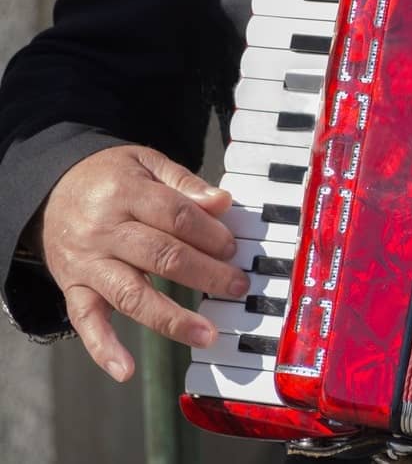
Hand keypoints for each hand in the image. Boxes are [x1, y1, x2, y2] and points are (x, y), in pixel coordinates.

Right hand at [37, 145, 247, 381]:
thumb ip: (184, 183)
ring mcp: (88, 263)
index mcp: (125, 193)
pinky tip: (125, 370)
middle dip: (206, 274)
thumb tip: (223, 202)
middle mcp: (104, 230)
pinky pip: (86, 320)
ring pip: (132, 294)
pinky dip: (103, 348)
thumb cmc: (110, 177)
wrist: (51, 190)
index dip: (209, 233)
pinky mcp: (74, 287)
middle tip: (237, 286)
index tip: (233, 248)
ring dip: (172, 318)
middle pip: (162, 256)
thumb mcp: (145, 163)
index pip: (176, 216)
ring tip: (208, 334)